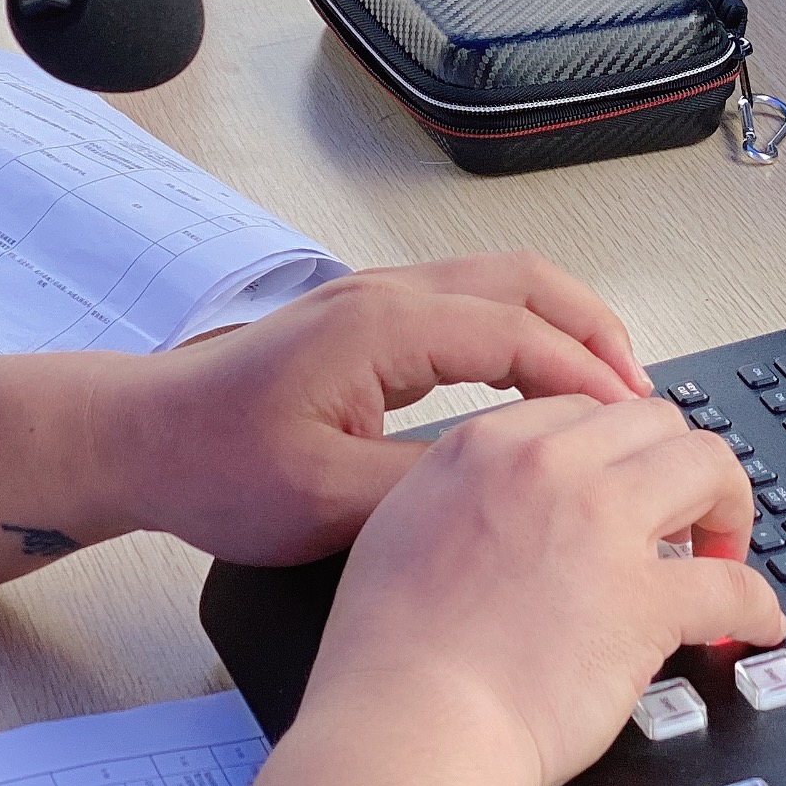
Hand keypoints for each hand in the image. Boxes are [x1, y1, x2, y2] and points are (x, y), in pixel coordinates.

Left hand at [104, 254, 651, 566]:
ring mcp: (377, 298)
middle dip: (597, 333)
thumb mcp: (327, 503)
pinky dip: (527, 334)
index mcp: (382, 326)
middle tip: (645, 399)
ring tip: (613, 393)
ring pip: (503, 284)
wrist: (140, 440)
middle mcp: (386, 294)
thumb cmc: (213, 467)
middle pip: (527, 282)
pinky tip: (542, 387)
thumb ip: (428, 487)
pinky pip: (473, 304)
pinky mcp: (368, 320)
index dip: (587, 378)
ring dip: (566, 328)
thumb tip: (514, 485)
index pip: (518, 331)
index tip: (635, 424)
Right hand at [302, 394, 785, 785]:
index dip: (614, 451)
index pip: (579, 410)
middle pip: (654, 420)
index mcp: (484, 449)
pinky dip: (755, 604)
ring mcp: (601, 526)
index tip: (626, 483)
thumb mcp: (398, 533)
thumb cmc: (389, 660)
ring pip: (708, 465)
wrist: (408, 729)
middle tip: (680, 516)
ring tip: (720, 553)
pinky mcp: (644, 600)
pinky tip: (753, 624)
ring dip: (726, 507)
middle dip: (675, 465)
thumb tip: (496, 507)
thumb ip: (456, 498)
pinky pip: (733, 584)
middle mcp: (547, 468)